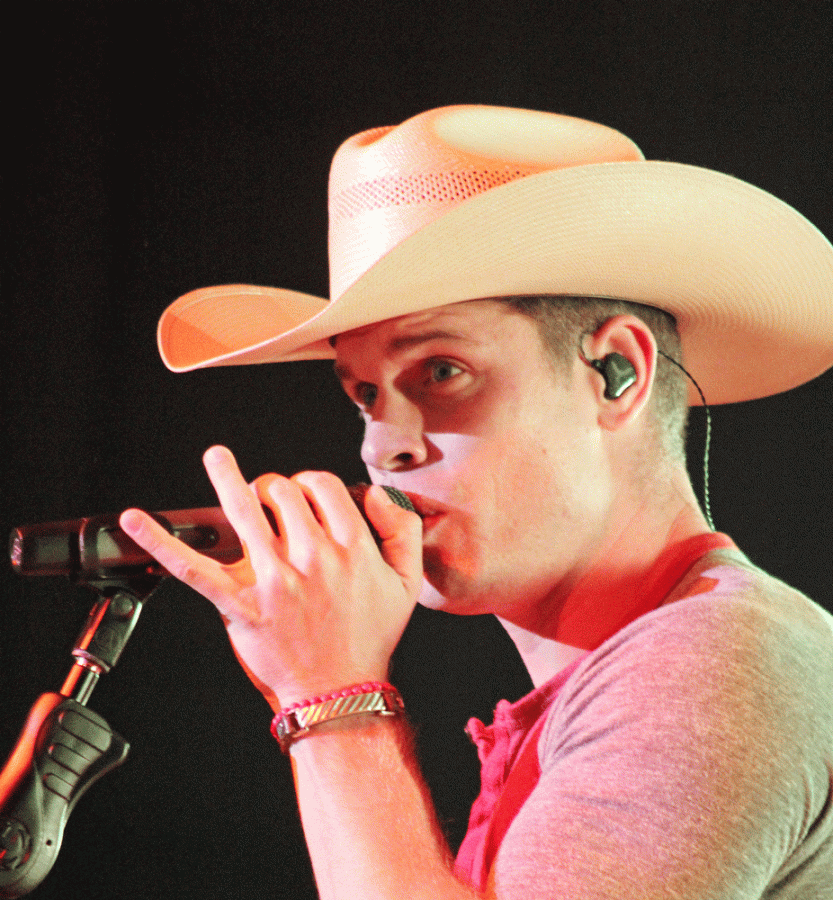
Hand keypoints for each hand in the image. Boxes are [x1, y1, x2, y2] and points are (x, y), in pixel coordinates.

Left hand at [120, 446, 422, 708]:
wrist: (340, 691)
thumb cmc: (371, 636)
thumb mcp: (408, 582)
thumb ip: (402, 528)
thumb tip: (375, 493)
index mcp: (352, 547)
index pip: (322, 485)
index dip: (310, 483)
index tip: (305, 496)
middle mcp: (313, 557)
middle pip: (283, 493)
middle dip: (275, 490)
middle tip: (271, 504)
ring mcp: (274, 581)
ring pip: (244, 511)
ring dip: (227, 477)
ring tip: (216, 456)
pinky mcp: (241, 606)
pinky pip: (194, 569)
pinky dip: (160, 542)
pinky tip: (136, 520)